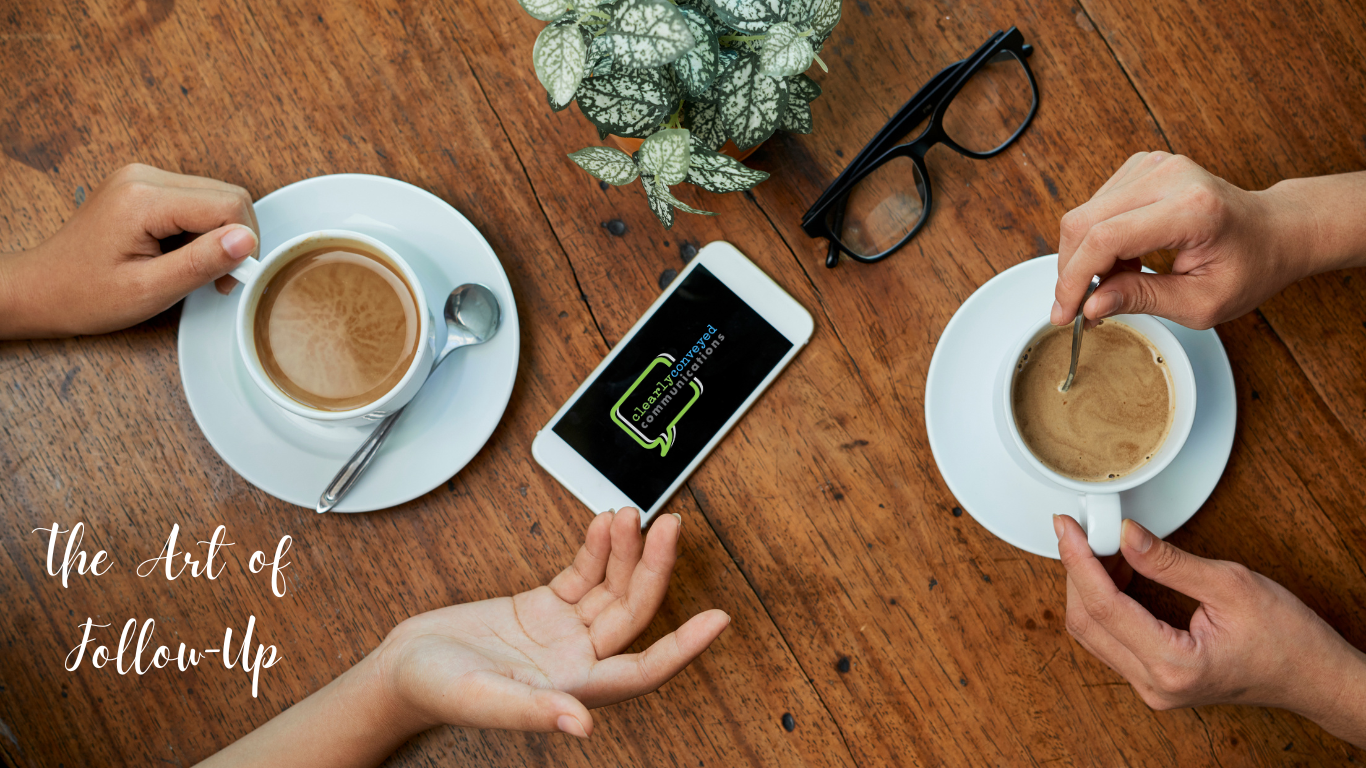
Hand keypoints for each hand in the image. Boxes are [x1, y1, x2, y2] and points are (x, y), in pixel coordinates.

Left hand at [0, 163, 258, 338]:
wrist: (41, 289)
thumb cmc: (84, 294)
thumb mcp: (149, 290)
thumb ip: (201, 262)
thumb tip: (246, 239)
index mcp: (143, 198)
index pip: (228, 205)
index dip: (241, 245)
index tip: (229, 279)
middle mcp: (143, 177)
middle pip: (226, 196)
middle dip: (232, 239)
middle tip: (216, 278)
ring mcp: (141, 178)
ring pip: (214, 197)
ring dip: (216, 235)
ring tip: (191, 268)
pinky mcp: (143, 187)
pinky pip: (194, 200)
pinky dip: (199, 230)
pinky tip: (179, 254)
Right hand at [373, 507, 728, 737]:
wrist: (400, 671)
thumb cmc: (434, 691)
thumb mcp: (481, 698)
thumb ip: (532, 712)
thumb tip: (581, 726)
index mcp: (572, 687)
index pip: (643, 668)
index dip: (684, 647)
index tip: (720, 620)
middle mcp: (576, 660)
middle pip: (632, 612)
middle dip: (653, 568)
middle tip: (669, 525)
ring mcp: (562, 633)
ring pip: (611, 588)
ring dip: (626, 552)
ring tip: (633, 514)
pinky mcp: (543, 608)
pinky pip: (582, 575)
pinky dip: (596, 550)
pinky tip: (605, 524)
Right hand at [1051, 152, 1365, 328]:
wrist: (1274, 230)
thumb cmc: (1248, 267)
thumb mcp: (1202, 302)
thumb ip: (1143, 300)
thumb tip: (1091, 306)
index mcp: (1192, 209)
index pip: (1106, 237)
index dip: (1074, 279)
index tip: (1064, 313)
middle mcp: (1170, 176)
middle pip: (1084, 221)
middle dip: (1071, 270)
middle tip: (1079, 306)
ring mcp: (1155, 165)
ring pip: (1084, 214)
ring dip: (1085, 257)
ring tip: (1115, 282)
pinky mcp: (1144, 166)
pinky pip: (1096, 205)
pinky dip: (1097, 240)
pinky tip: (1122, 259)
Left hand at [1056, 514, 1365, 746]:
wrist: (1315, 677)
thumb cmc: (1289, 638)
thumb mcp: (1232, 585)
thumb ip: (1170, 562)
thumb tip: (1125, 533)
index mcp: (1173, 666)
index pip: (1104, 607)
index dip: (1078, 561)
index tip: (1066, 527)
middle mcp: (1154, 685)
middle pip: (1087, 622)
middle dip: (1076, 571)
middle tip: (1079, 530)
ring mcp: (1152, 687)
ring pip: (1094, 633)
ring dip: (1088, 587)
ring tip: (1100, 545)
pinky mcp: (1154, 680)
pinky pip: (1112, 640)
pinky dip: (1105, 603)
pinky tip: (1116, 571)